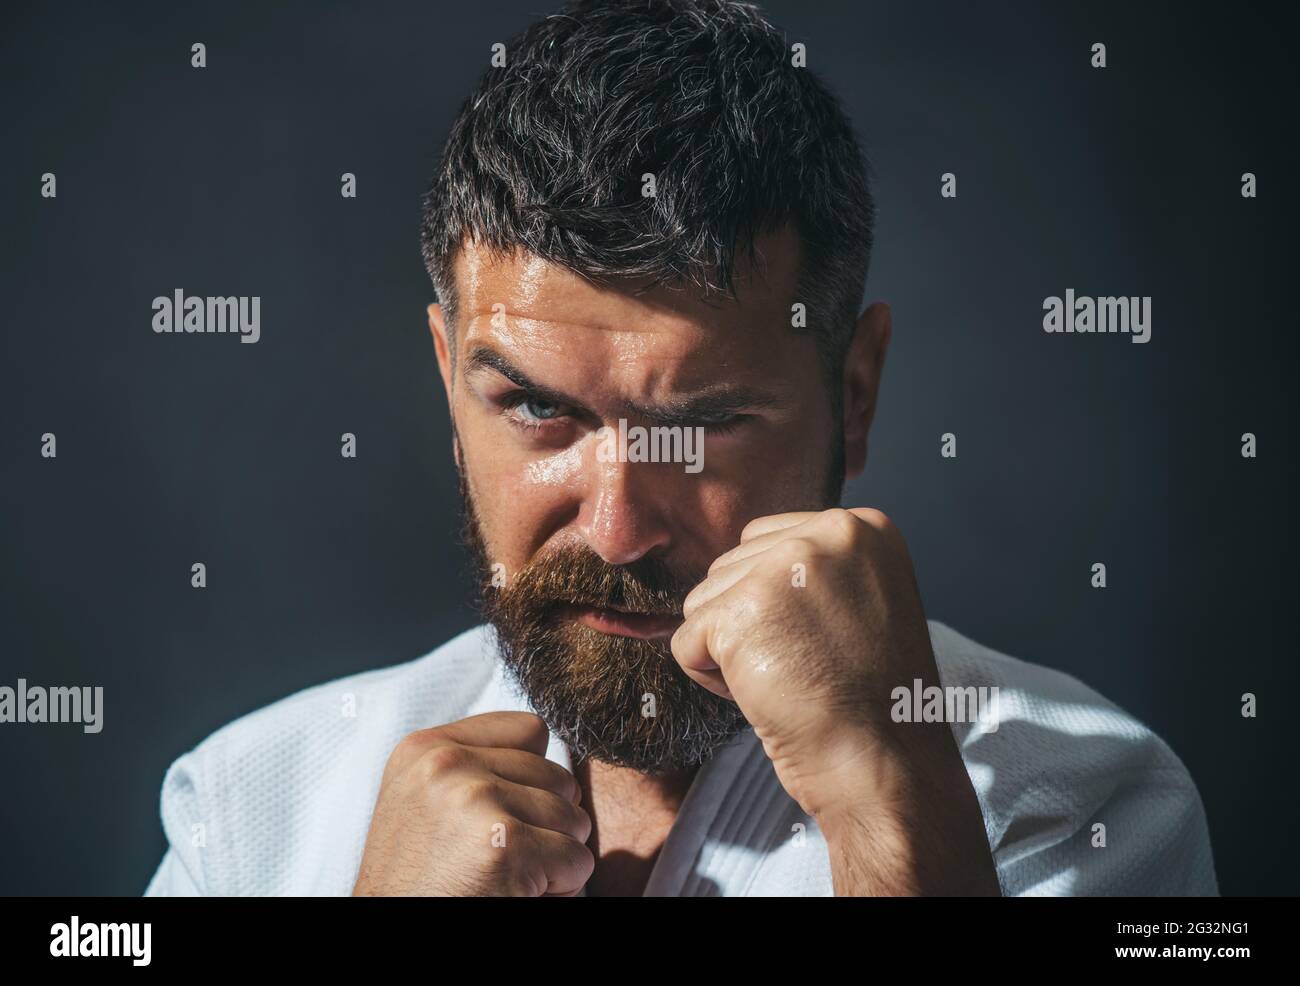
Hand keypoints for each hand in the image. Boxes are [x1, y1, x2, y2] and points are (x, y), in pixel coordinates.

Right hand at [352, 711, 592, 895]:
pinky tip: (514, 894)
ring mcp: (474, 799)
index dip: (532, 779)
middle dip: (547, 823)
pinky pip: (577, 861)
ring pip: (574, 818)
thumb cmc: (419, 883)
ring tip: (505, 877)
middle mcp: (445, 763)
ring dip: (553, 857)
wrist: (395, 930)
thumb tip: (548, 750)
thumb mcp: (426, 803)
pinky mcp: (503, 844)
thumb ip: (476, 767)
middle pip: (558, 776)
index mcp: (425, 748)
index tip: (498, 818)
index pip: (530, 730)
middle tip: (501, 859)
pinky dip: (561, 888)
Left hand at [671, 507, 998, 894]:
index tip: (824, 643)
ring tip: (789, 680)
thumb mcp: (862, 602)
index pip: (765, 542)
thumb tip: (738, 564)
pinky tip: (764, 696)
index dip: (777, 604)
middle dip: (750, 625)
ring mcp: (782, 568)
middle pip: (730, 568)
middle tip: (807, 667)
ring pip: (703, 602)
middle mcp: (825, 533)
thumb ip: (811, 569)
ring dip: (730, 651)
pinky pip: (685, 641)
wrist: (884, 765)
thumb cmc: (871, 701)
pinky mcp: (740, 612)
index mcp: (861, 526)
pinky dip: (711, 680)